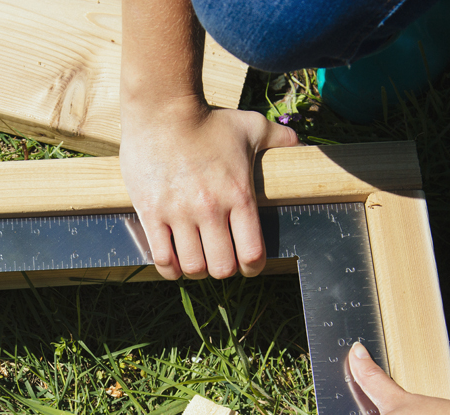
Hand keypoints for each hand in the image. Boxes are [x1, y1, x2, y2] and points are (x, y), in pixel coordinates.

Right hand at [119, 97, 297, 279]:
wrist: (162, 110)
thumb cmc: (208, 120)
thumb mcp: (250, 126)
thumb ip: (279, 138)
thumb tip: (298, 143)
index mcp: (239, 195)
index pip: (252, 254)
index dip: (252, 267)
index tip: (246, 263)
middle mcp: (211, 209)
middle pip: (222, 268)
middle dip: (222, 269)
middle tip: (218, 259)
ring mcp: (179, 213)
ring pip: (192, 267)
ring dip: (196, 269)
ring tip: (195, 258)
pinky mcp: (151, 213)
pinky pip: (162, 259)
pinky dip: (169, 268)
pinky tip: (173, 260)